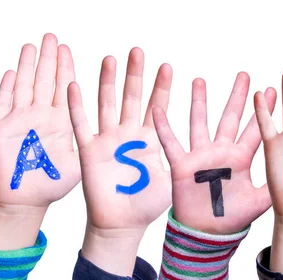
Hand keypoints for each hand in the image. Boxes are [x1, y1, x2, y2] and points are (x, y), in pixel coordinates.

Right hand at [0, 34, 79, 209]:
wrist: (25, 200)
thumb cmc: (53, 185)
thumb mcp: (79, 164)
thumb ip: (90, 144)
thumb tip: (113, 131)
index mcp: (60, 121)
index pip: (63, 88)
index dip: (65, 68)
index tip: (67, 48)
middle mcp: (40, 116)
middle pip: (44, 81)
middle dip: (48, 59)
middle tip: (52, 37)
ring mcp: (20, 120)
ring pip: (24, 86)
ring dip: (28, 67)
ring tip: (32, 46)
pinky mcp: (1, 129)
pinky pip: (3, 104)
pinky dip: (6, 89)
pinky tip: (12, 72)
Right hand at [67, 48, 172, 274]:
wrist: (121, 225)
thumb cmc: (146, 205)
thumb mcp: (172, 180)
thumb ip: (183, 161)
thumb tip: (208, 151)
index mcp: (148, 139)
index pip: (156, 106)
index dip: (161, 87)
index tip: (167, 66)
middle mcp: (127, 135)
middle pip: (131, 98)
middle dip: (135, 75)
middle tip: (138, 51)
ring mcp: (107, 141)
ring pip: (106, 104)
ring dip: (108, 82)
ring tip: (111, 59)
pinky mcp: (89, 152)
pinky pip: (81, 126)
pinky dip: (76, 107)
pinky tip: (74, 86)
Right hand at [152, 73, 273, 233]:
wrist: (206, 234)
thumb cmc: (232, 219)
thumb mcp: (259, 202)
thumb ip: (275, 186)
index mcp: (241, 158)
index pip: (254, 129)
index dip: (263, 111)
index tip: (271, 90)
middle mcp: (221, 152)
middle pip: (230, 118)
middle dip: (237, 97)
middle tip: (244, 75)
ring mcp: (201, 157)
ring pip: (200, 122)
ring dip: (199, 102)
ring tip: (199, 80)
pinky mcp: (182, 165)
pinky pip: (170, 143)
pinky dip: (164, 128)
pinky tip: (158, 109)